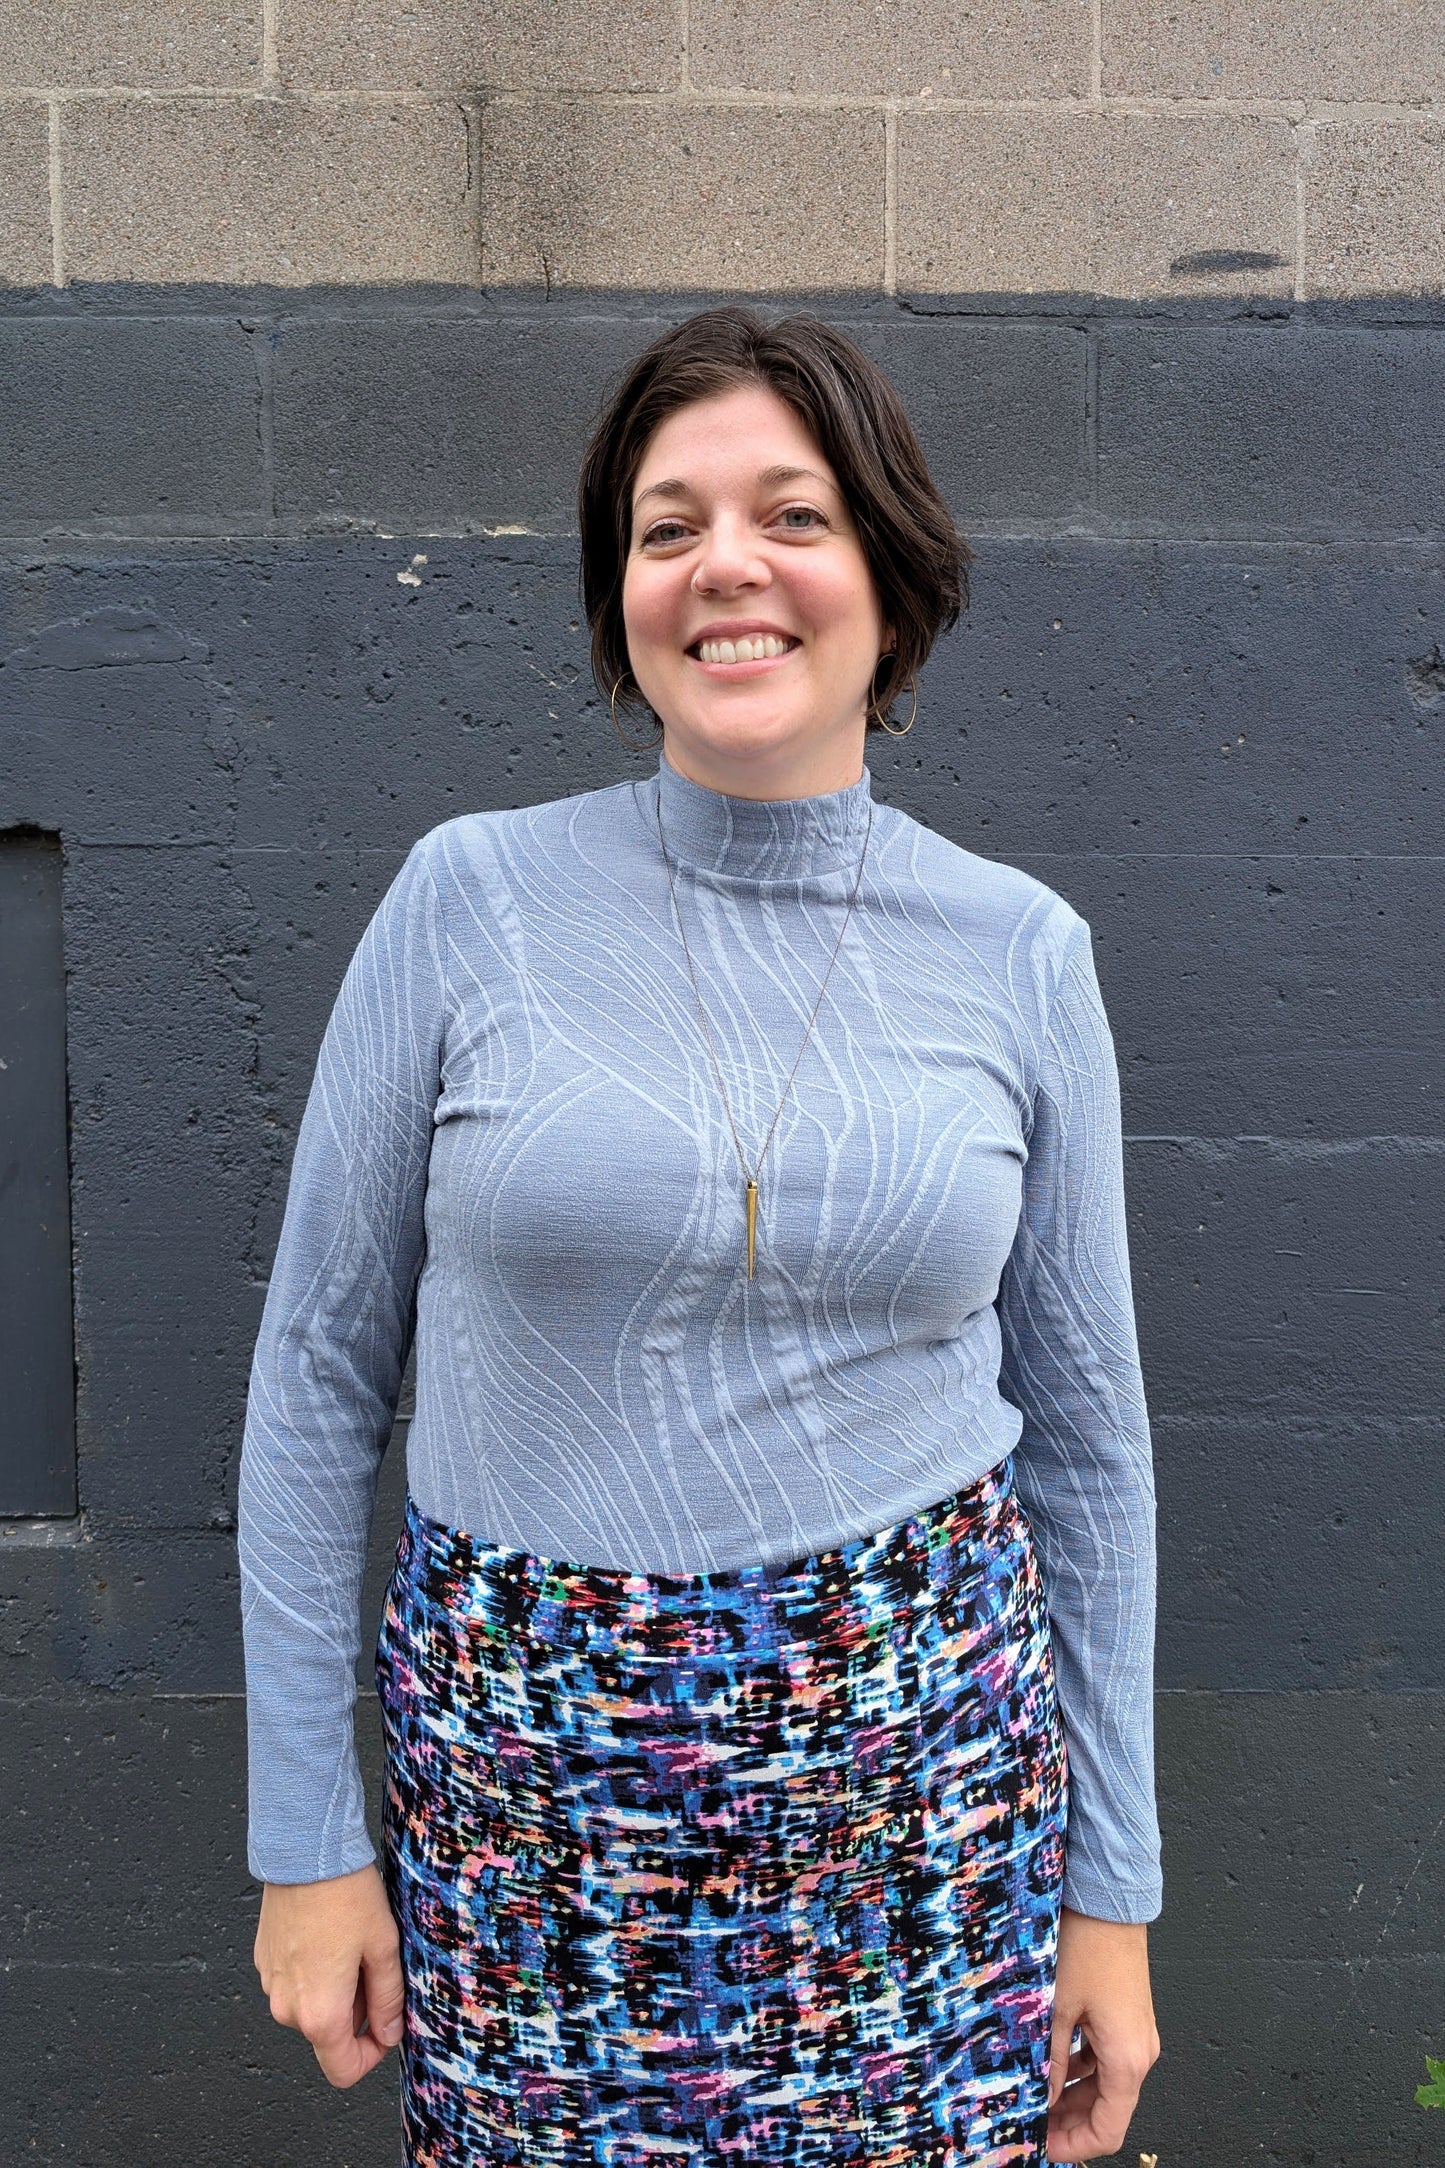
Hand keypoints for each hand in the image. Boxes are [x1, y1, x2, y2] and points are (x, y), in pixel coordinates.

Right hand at [253, 1860, 404, 2088]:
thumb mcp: (383, 1946)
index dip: (371, 2057)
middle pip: (328, 2035)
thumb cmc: (345, 1894)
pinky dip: (314, 1971)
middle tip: (373, 1965)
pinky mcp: (263, 1961)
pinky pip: (294, 1983)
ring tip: (351, 1944)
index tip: (386, 2027)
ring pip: (310, 2007)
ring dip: (334, 1989)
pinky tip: (329, 1935)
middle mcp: (287, 2008)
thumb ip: (388, 1999)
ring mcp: (271, 1984)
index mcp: (319, 2013)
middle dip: (356, 2011)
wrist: (304, 1851)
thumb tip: (389, 2032)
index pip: (342, 2071)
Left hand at [1046, 1905, 1159, 2161]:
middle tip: (1031, 2123)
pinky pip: (1106, 2059)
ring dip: (1073, 2096)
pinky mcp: (1128, 2018)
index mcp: (1127, 2059)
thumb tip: (1040, 2096)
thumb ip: (1049, 2060)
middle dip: (1069, 2123)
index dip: (1074, 2146)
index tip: (1042, 2147)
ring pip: (1106, 2085)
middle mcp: (1139, 2052)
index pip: (1108, 2131)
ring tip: (1035, 2095)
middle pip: (1107, 2111)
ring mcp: (1136, 2035)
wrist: (1109, 1900)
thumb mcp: (1056, 2008)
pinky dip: (1081, 2070)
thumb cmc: (1088, 1945)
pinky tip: (1051, 2063)